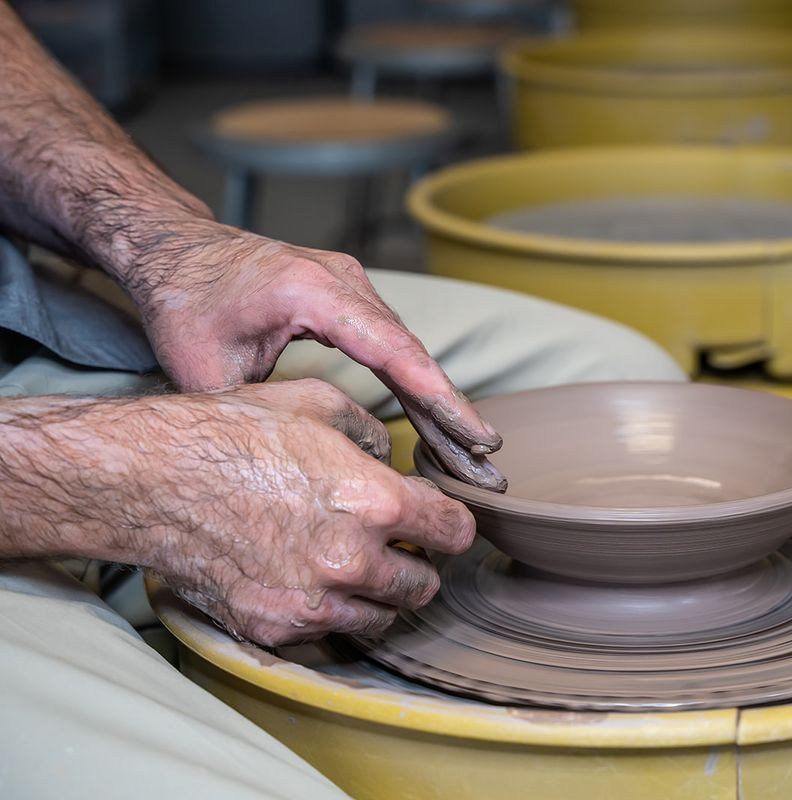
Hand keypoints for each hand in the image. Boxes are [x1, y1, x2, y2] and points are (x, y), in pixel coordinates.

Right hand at [0, 380, 474, 644]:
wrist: (150, 480)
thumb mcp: (314, 402)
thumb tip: (389, 451)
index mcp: (374, 502)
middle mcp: (352, 561)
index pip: (455, 533)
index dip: (452, 524)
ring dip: (379, 595)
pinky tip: (312, 581)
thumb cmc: (229, 433)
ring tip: (357, 566)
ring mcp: (312, 602)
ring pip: (382, 618)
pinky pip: (329, 634)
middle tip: (398, 546)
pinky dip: (331, 614)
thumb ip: (368, 430)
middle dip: (418, 564)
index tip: (441, 522)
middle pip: (424, 585)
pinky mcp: (274, 628)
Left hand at [124, 219, 505, 490]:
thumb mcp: (202, 367)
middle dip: (453, 414)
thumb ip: (253, 414)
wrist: (175, 247)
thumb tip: (293, 467)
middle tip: (488, 465)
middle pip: (413, 355)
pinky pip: (393, 348)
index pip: (392, 350)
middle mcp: (344, 282)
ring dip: (440, 405)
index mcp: (313, 291)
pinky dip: (416, 388)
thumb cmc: (185, 298)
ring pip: (409, 353)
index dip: (437, 397)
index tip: (474, 434)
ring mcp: (353, 287)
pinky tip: (437, 427)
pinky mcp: (351, 301)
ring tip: (473, 457)